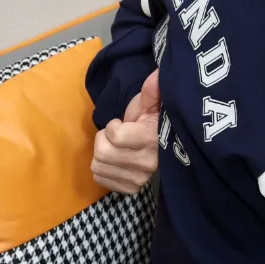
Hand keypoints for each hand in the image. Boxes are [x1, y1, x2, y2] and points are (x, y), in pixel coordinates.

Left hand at [91, 70, 160, 193]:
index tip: (122, 123)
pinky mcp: (131, 188)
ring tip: (117, 147)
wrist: (166, 145)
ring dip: (102, 153)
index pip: (114, 136)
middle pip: (102, 152)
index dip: (113, 126)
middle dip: (104, 139)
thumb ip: (152, 91)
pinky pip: (100, 179)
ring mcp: (139, 179)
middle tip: (116, 135)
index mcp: (152, 140)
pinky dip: (103, 168)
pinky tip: (115, 160)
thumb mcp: (152, 103)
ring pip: (98, 166)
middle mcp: (147, 163)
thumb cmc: (155, 120)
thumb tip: (156, 74)